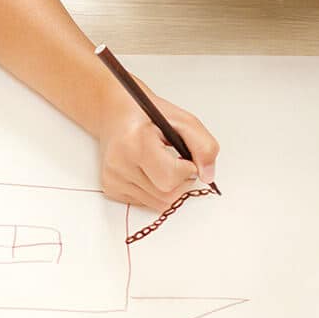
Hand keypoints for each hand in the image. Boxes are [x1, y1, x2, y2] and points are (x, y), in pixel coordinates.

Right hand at [98, 88, 218, 209]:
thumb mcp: (183, 120)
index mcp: (135, 142)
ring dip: (170, 188)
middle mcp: (119, 163)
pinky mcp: (111, 188)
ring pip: (159, 203)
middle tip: (177, 163)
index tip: (185, 158)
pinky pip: (147, 203)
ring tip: (162, 165)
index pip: (170, 177)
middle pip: (167, 195)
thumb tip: (207, 175)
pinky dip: (156, 191)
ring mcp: (113, 178)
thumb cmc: (148, 115)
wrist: (116, 114)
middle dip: (181, 182)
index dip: (187, 170)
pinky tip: (149, 171)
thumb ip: (203, 146)